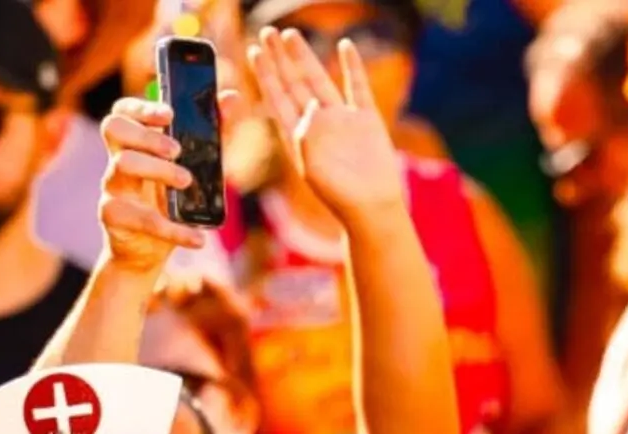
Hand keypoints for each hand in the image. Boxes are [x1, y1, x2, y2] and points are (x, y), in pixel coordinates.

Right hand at [99, 97, 208, 273]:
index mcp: (134, 144)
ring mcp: (112, 188)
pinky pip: (140, 218)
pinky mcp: (113, 217)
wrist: (146, 254)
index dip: (141, 106)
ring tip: (187, 181)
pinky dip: (174, 229)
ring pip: (123, 164)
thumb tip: (233, 98)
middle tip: (177, 150)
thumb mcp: (196, 167)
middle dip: (147, 133)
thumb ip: (212, 134)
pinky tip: (198, 239)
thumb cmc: (170, 203)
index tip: (169, 114)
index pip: (123, 111)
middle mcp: (117, 160)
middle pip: (114, 128)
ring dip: (159, 169)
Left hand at [247, 28, 404, 226]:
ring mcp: (342, 121)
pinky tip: (346, 46)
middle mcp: (316, 125)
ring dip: (305, 58)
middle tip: (267, 32)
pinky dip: (353, 67)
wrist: (371, 208)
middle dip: (279, 59)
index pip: (277, 98)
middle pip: (293, 84)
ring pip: (320, 81)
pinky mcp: (366, 121)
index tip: (255, 51)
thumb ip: (309, 134)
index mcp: (297, 138)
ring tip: (292, 35)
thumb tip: (312, 107)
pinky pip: (357, 88)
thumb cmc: (338, 193)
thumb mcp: (313, 164)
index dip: (266, 74)